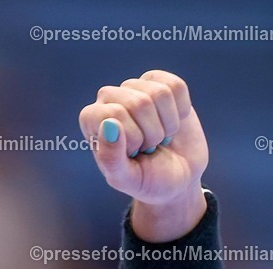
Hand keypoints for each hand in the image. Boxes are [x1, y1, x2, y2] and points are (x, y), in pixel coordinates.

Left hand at [79, 70, 207, 209]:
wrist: (177, 177)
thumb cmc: (146, 179)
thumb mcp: (125, 179)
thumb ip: (111, 158)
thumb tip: (109, 124)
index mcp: (92, 120)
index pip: (114, 113)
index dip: (132, 137)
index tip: (133, 153)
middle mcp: (109, 99)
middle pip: (138, 102)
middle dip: (151, 133)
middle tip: (148, 147)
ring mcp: (135, 89)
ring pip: (159, 93)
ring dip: (167, 124)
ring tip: (159, 137)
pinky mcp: (160, 83)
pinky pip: (176, 86)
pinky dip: (181, 110)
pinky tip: (172, 122)